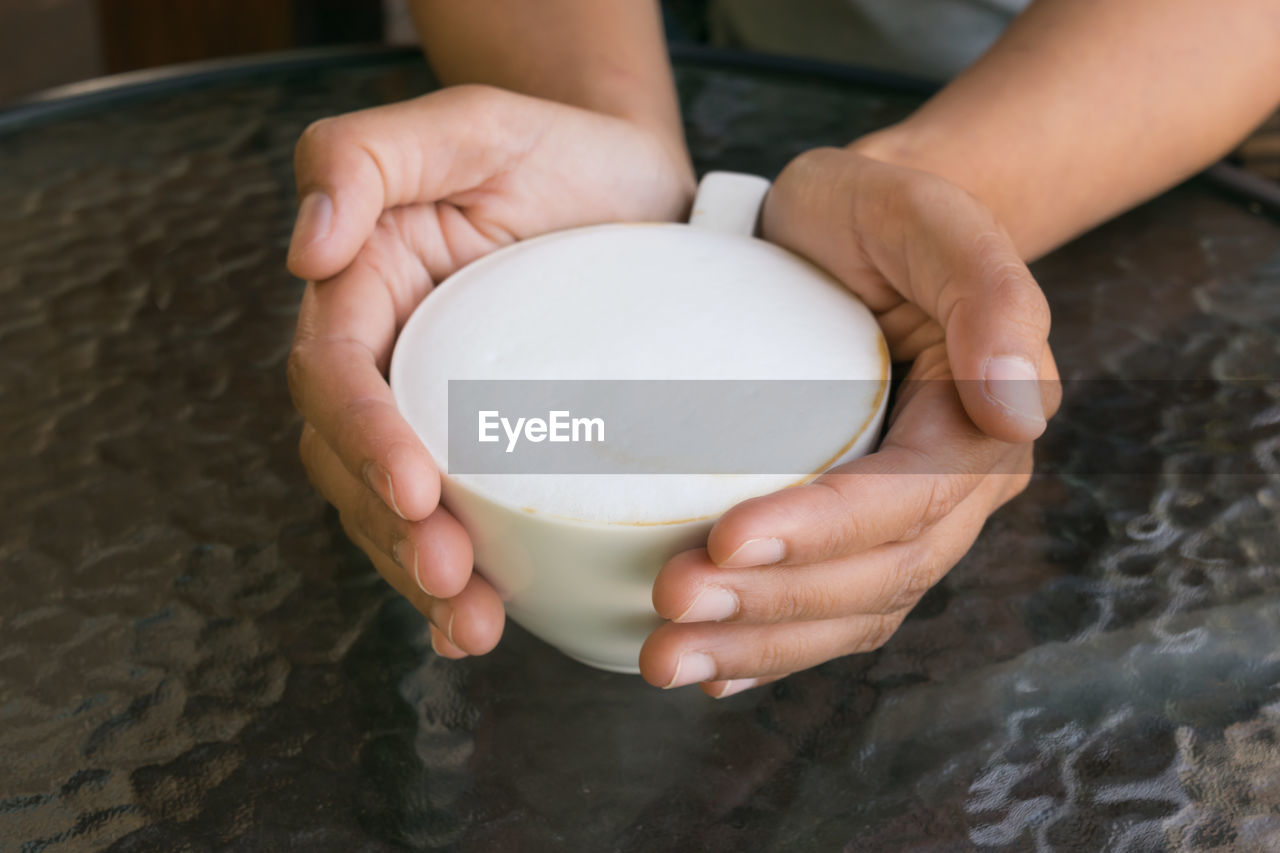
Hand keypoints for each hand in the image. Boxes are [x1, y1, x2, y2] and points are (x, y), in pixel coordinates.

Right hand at [287, 85, 694, 657]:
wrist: (641, 188)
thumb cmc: (556, 148)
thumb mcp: (470, 124)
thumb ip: (365, 156)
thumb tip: (307, 249)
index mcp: (364, 287)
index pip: (337, 375)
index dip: (363, 437)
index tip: (415, 488)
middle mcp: (388, 357)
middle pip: (353, 461)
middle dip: (392, 530)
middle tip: (450, 580)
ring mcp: (436, 408)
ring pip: (394, 507)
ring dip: (420, 574)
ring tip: (470, 625)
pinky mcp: (490, 446)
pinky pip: (457, 514)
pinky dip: (464, 573)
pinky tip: (485, 618)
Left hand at [640, 147, 1061, 695]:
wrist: (838, 230)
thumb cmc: (879, 217)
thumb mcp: (931, 218)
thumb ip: (990, 292)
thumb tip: (1019, 408)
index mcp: (981, 427)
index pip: (911, 500)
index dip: (825, 531)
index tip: (728, 537)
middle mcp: (951, 491)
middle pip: (877, 577)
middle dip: (776, 603)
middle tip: (672, 606)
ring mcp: (898, 520)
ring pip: (848, 611)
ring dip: (760, 645)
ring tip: (666, 657)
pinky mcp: (845, 531)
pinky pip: (821, 609)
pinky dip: (767, 648)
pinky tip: (710, 671)